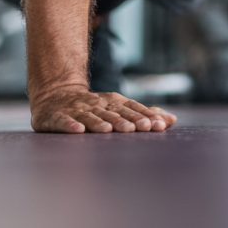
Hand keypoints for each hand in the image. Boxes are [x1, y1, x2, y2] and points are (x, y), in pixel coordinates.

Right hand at [30, 87, 177, 133]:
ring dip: (101, 122)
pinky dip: (71, 125)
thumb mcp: (117, 107)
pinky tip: (78, 130)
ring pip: (91, 116)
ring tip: (110, 130)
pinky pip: (63, 121)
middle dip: (128, 120)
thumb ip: (143, 114)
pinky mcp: (56, 116)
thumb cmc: (94, 106)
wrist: (55, 96)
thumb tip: (172, 120)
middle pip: (114, 112)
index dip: (144, 116)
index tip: (158, 126)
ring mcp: (77, 109)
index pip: (132, 108)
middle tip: (141, 128)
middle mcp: (97, 103)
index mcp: (113, 101)